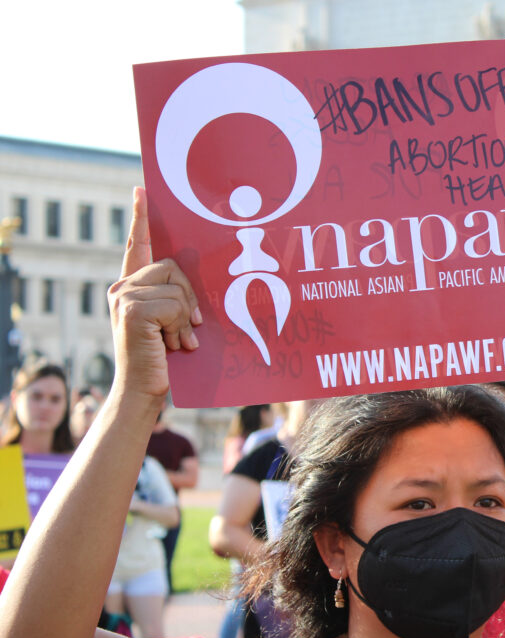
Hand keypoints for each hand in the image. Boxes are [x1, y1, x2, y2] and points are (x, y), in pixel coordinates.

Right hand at [107, 188, 201, 399]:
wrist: (143, 392)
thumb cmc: (163, 360)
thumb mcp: (170, 324)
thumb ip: (175, 300)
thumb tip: (195, 283)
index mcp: (132, 288)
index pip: (138, 246)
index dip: (141, 219)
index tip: (142, 191)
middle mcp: (122, 287)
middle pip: (172, 267)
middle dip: (189, 298)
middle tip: (189, 329)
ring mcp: (123, 296)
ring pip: (177, 288)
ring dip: (186, 318)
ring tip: (176, 341)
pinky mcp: (131, 309)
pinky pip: (174, 304)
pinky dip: (180, 326)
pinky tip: (173, 345)